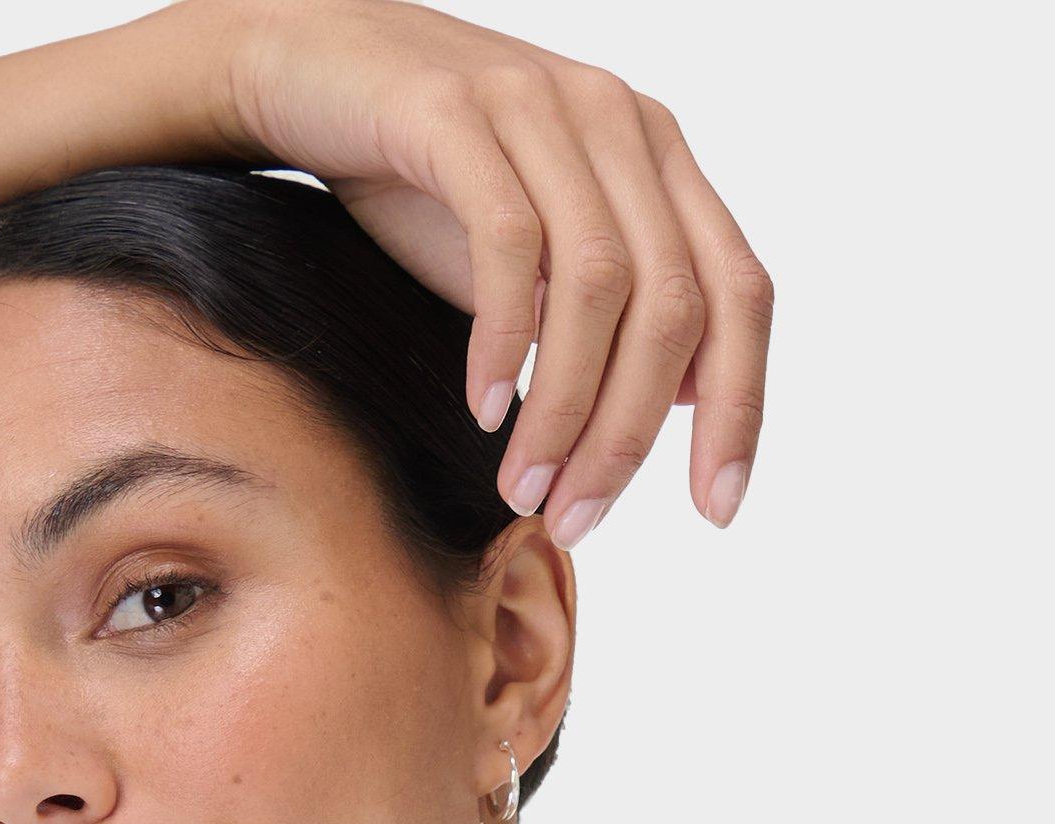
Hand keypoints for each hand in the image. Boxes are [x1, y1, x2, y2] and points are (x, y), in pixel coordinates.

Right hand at [194, 0, 772, 542]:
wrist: (312, 71)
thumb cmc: (425, 177)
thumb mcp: (540, 252)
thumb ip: (615, 311)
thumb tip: (682, 402)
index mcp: (658, 157)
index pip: (739, 291)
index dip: (742, 407)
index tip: (715, 510)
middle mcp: (618, 123)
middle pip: (672, 305)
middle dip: (629, 436)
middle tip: (578, 520)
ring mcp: (542, 108)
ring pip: (597, 285)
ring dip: (563, 410)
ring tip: (524, 488)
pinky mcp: (458, 111)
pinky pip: (507, 243)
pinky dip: (500, 340)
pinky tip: (477, 408)